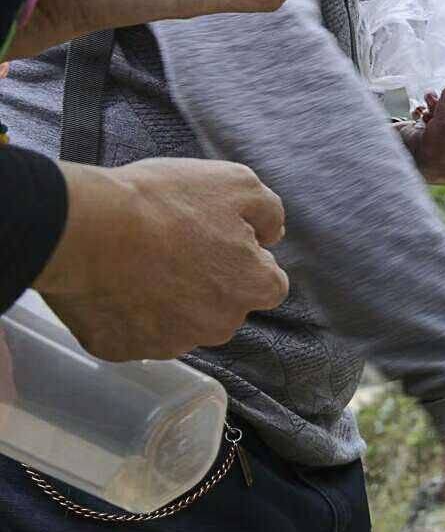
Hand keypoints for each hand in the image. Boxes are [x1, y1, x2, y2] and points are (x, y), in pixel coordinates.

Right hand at [33, 159, 288, 360]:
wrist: (84, 229)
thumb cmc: (160, 204)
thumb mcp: (235, 183)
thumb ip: (268, 211)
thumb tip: (273, 233)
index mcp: (253, 287)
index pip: (266, 282)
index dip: (241, 258)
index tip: (213, 241)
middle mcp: (220, 324)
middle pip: (221, 306)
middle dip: (204, 282)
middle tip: (170, 247)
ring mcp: (171, 342)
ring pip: (178, 323)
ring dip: (166, 301)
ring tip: (136, 263)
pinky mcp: (125, 349)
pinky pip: (132, 334)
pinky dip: (125, 314)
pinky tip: (111, 285)